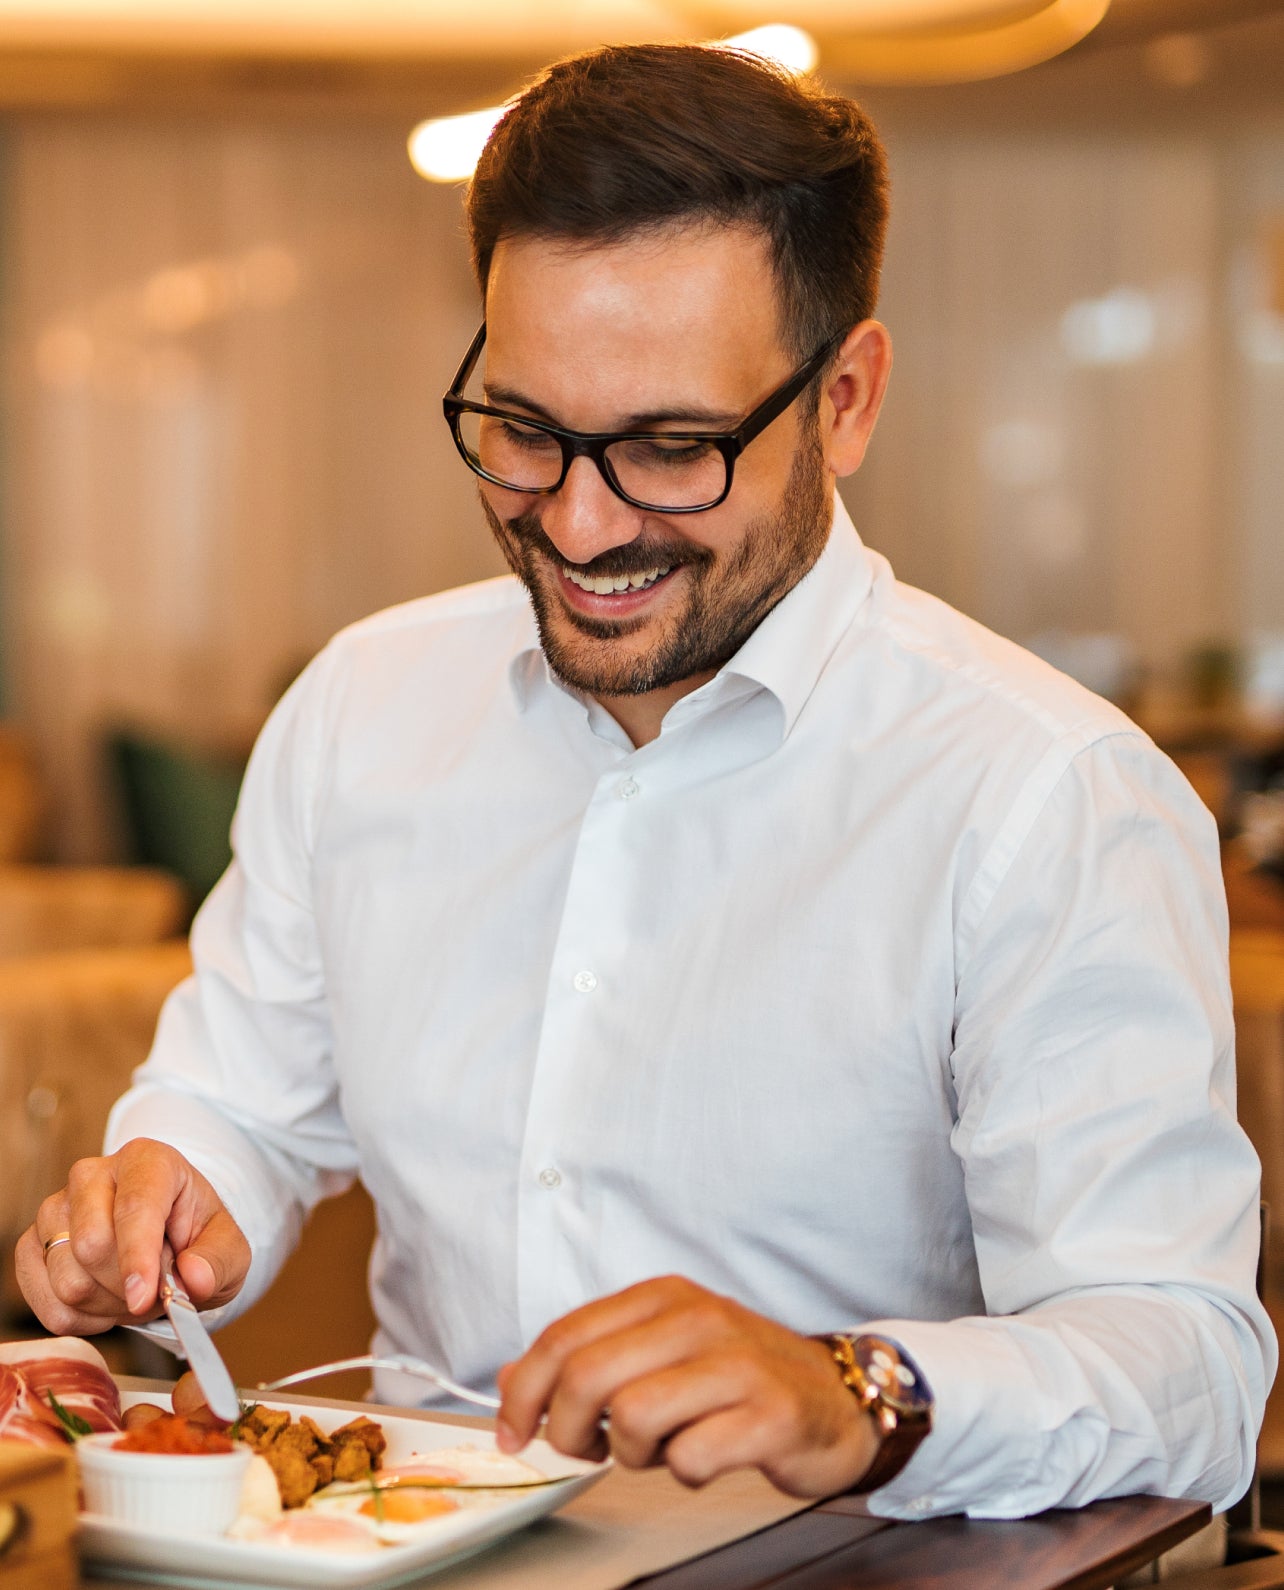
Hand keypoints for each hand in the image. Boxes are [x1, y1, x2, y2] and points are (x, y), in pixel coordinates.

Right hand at [13, 1137, 250, 1335]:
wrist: (166, 1238)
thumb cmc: (197, 1238)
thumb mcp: (229, 1248)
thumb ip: (219, 1261)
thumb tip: (194, 1280)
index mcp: (148, 1161)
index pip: (135, 1207)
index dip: (138, 1257)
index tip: (144, 1298)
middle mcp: (92, 1175)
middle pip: (92, 1247)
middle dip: (128, 1286)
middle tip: (156, 1287)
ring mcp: (54, 1208)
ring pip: (68, 1280)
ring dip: (108, 1305)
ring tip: (133, 1289)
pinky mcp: (32, 1244)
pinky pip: (46, 1303)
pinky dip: (82, 1319)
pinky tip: (106, 1299)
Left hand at [495, 1276, 879, 1496]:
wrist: (837, 1398)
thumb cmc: (739, 1378)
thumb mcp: (661, 1351)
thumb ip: (589, 1357)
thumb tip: (509, 1380)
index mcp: (664, 1297)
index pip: (565, 1336)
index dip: (523, 1390)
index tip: (512, 1432)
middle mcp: (698, 1319)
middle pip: (586, 1376)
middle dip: (566, 1429)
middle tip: (584, 1450)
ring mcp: (736, 1365)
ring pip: (631, 1417)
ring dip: (629, 1454)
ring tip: (658, 1449)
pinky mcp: (768, 1415)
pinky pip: (689, 1458)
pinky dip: (683, 1472)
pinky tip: (703, 1457)